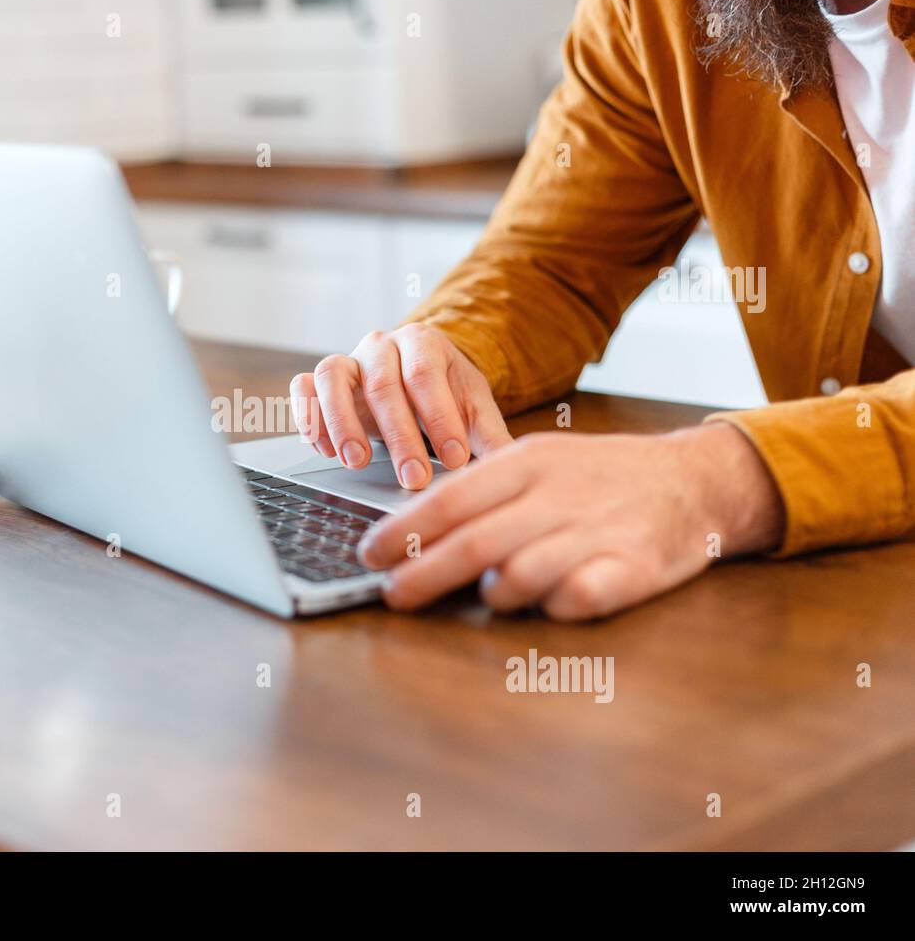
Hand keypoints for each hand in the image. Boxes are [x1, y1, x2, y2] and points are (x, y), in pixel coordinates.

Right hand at [289, 324, 511, 490]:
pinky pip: (303, 388)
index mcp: (423, 342)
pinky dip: (308, 415)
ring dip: (342, 422)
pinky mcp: (320, 380)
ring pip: (332, 376)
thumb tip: (513, 468)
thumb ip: (490, 436)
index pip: (425, 375)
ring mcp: (348, 360)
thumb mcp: (474, 408)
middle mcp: (381, 345)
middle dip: (399, 436)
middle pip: (382, 384)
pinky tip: (325, 449)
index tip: (455, 459)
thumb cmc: (446, 393)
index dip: (438, 417)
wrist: (419, 376)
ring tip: (356, 461)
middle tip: (413, 478)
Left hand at [356, 422, 785, 619]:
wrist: (697, 479)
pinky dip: (553, 607)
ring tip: (487, 595)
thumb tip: (416, 527)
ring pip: (521, 573)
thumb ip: (487, 492)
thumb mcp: (542, 462)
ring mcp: (597, 531)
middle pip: (475, 542)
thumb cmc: (603, 477)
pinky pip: (577, 598)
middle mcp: (558, 495)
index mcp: (529, 463)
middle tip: (391, 594)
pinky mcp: (634, 568)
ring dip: (493, 592)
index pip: (451, 498)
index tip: (370, 554)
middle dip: (424, 574)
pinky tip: (549, 603)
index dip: (405, 530)